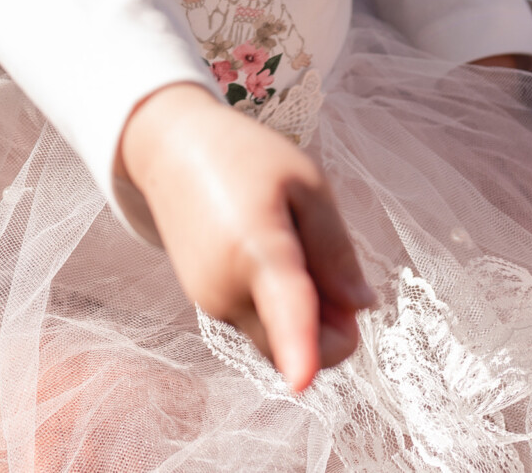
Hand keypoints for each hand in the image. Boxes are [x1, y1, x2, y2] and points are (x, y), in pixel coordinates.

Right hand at [116, 82, 376, 390]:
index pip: (284, 306)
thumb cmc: (245, 158)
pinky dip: (277, 310)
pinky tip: (269, 257)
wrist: (170, 151)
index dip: (297, 348)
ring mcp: (211, 303)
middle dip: (327, 330)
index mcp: (257, 247)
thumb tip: (361, 306)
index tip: (302, 380)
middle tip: (333, 269)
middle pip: (292, 347)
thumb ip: (335, 248)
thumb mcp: (307, 183)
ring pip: (276, 341)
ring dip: (302, 319)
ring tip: (292, 248)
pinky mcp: (205, 306)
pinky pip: (258, 326)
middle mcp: (227, 288)